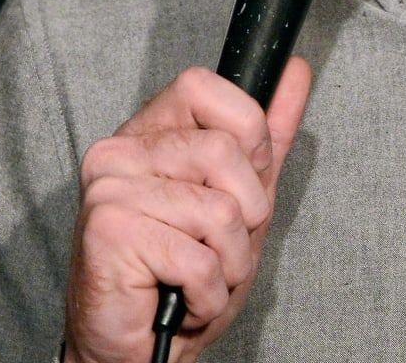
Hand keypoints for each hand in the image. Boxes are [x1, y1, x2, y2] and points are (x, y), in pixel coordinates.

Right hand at [64, 57, 310, 362]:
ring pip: (219, 208)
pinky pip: (200, 257)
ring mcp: (110, 189)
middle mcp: (120, 151)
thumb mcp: (244, 194)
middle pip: (224, 150)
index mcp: (151, 131)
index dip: (244, 132)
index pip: (204, 86)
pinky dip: (208, 291)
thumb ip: (270, 132)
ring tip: (199, 274)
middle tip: (216, 243)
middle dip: (246, 212)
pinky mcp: (108, 232)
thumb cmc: (186, 271)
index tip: (243, 176)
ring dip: (229, 259)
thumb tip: (296, 70)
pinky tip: (181, 297)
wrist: (141, 348)